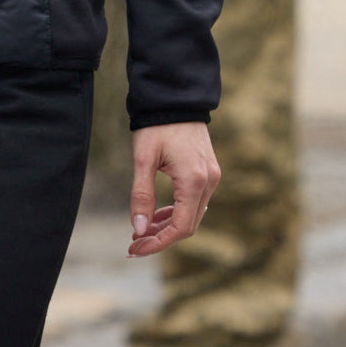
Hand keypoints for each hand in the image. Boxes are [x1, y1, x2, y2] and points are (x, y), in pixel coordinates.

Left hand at [128, 122, 219, 257]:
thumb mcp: (142, 160)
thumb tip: (139, 230)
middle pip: (188, 226)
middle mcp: (209, 181)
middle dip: (160, 238)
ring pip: (192, 215)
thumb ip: (141, 196)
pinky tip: (157, 214)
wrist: (176, 97)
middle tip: (133, 245)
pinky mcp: (209, 172)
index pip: (180, 227)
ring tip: (141, 232)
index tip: (136, 249)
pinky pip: (195, 202)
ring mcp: (212, 176)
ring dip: (168, 226)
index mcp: (194, 180)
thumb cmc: (156, 126)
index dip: (158, 243)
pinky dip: (177, 212)